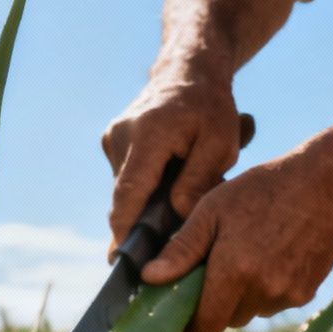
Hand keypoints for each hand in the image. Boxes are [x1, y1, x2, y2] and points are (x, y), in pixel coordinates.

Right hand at [102, 66, 243, 251]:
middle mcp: (121, 136)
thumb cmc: (211, 108)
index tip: (122, 260)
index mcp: (149, 135)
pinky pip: (127, 179)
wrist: (189, 71)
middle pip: (125, 197)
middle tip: (163, 252)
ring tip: (179, 199)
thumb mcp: (220, 143)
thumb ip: (199, 180)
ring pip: (127, 190)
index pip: (129, 193)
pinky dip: (146, 189)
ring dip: (148, 204)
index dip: (124, 230)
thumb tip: (178, 214)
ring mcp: (113, 139)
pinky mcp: (113, 143)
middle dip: (142, 225)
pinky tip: (169, 185)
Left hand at [141, 154, 332, 331]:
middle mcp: (262, 291)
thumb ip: (181, 249)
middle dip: (215, 303)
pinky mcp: (306, 293)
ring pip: (251, 311)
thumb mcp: (213, 210)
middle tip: (214, 268)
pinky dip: (267, 288)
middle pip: (226, 320)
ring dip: (242, 295)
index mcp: (234, 272)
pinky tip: (273, 254)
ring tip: (247, 253)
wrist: (329, 185)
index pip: (204, 327)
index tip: (183, 308)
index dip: (190, 324)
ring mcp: (287, 295)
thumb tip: (149, 278)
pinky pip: (275, 302)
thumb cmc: (264, 190)